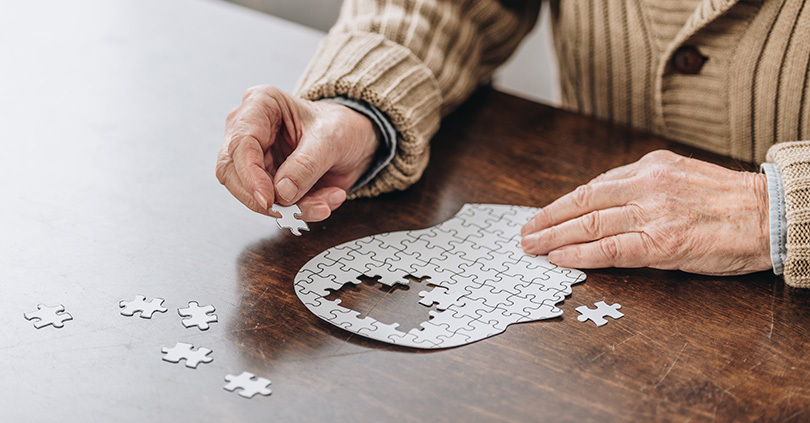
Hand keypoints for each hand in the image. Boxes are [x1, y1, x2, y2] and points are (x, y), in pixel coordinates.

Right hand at [216, 85, 380, 220]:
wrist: (355, 140)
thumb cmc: (341, 126)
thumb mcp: (331, 138)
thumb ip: (307, 164)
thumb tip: (282, 191)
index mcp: (260, 104)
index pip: (240, 144)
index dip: (250, 176)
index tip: (268, 199)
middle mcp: (249, 129)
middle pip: (233, 173)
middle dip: (264, 199)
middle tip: (292, 212)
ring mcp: (255, 157)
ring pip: (252, 194)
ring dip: (289, 208)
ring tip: (323, 205)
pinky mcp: (265, 180)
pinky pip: (273, 205)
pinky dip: (299, 210)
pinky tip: (325, 201)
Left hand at [521, 150, 771, 275]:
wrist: (770, 214)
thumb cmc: (728, 200)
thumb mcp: (681, 176)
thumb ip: (644, 185)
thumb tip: (605, 200)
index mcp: (650, 167)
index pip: (593, 186)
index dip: (562, 203)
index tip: (543, 214)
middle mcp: (646, 185)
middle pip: (582, 203)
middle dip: (547, 219)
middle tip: (525, 232)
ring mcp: (652, 214)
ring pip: (589, 224)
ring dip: (554, 237)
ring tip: (532, 246)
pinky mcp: (662, 243)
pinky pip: (610, 249)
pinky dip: (580, 254)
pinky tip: (560, 258)